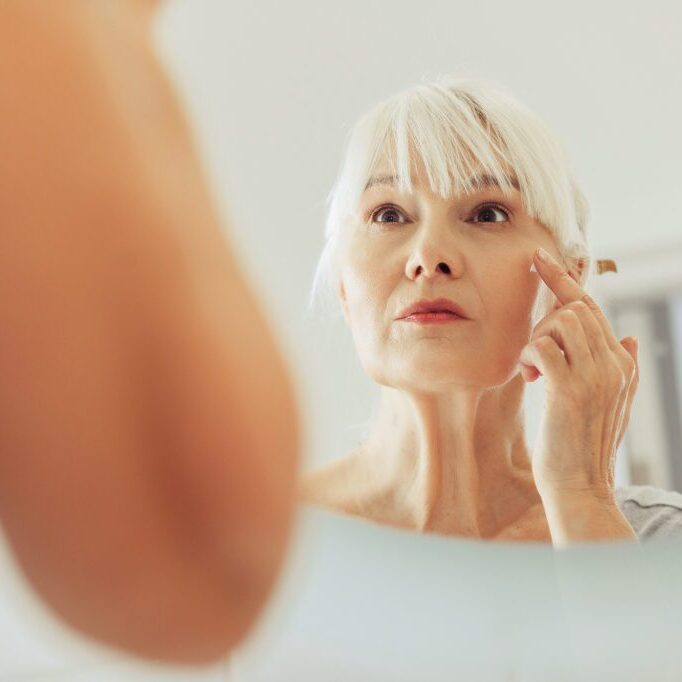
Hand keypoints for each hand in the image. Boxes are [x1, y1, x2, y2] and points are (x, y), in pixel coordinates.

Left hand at [519, 247, 639, 499]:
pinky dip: (528, 357)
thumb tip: (632, 337)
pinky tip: (530, 380)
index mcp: (622, 364)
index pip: (592, 309)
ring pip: (561, 320)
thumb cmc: (584, 445)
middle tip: (531, 346)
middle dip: (544, 314)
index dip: (564, 280)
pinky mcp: (569, 390)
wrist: (581, 487)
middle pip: (575, 308)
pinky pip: (542, 345)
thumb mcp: (612, 404)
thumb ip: (623, 368)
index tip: (539, 258)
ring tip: (535, 371)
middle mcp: (614, 364)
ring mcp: (594, 376)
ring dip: (537, 339)